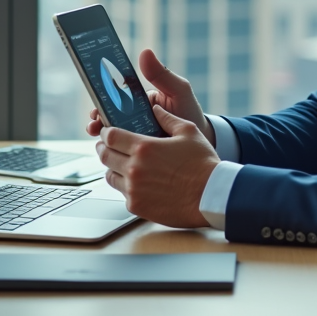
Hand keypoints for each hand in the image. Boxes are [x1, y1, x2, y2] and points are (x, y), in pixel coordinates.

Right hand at [85, 49, 215, 145]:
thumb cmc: (188, 113)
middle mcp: (133, 118)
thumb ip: (162, 74)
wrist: (200, 143)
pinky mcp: (136, 152)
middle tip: (95, 123)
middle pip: (109, 117)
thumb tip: (145, 51)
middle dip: (98, 119)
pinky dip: (113, 153)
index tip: (97, 104)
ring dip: (102, 137)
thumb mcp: (178, 90)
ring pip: (112, 135)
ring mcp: (134, 135)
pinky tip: (111, 155)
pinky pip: (120, 152)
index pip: (115, 98)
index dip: (103, 100)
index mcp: (139, 101)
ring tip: (100, 137)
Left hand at [97, 104, 218, 228]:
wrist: (211, 196)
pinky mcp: (137, 206)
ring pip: (110, 176)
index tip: (109, 131)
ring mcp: (134, 190)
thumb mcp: (188, 132)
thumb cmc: (203, 164)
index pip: (111, 136)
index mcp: (144, 148)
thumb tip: (155, 109)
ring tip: (124, 165)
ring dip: (114, 168)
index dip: (106, 132)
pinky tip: (138, 183)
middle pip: (105, 156)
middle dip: (105, 148)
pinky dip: (126, 187)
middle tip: (111, 146)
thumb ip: (168, 118)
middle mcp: (134, 169)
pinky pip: (122, 193)